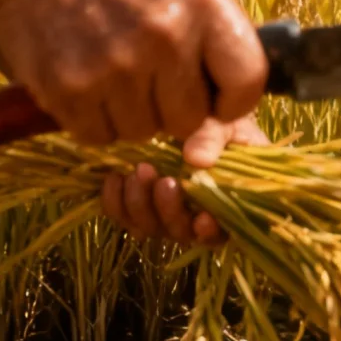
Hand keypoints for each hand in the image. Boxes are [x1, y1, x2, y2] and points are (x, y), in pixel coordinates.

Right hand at [0, 0, 267, 146]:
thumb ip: (218, 33)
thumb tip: (241, 100)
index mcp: (203, 1)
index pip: (248, 82)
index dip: (233, 101)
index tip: (216, 100)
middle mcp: (165, 33)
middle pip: (192, 119)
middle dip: (174, 109)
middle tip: (150, 78)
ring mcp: (116, 64)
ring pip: (144, 132)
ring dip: (131, 114)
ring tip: (113, 70)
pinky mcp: (70, 88)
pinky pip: (100, 136)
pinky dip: (93, 119)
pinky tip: (86, 79)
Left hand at [100, 114, 269, 245]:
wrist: (188, 107)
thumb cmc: (218, 119)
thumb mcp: (224, 123)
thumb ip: (213, 139)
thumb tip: (196, 160)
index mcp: (224, 202)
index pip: (220, 233)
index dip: (210, 232)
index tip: (203, 217)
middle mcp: (192, 214)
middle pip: (179, 231)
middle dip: (168, 211)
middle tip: (163, 180)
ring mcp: (161, 210)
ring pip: (147, 227)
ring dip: (141, 204)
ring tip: (140, 170)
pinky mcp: (135, 201)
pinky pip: (120, 213)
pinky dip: (115, 201)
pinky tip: (116, 177)